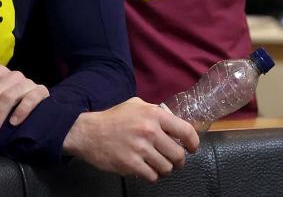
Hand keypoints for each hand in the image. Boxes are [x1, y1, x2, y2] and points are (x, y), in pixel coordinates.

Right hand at [62, 98, 198, 182]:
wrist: (89, 133)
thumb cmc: (114, 118)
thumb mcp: (136, 105)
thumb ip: (156, 112)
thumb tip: (174, 122)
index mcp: (154, 115)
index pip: (185, 131)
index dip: (193, 142)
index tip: (192, 148)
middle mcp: (150, 131)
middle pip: (178, 154)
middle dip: (179, 161)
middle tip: (175, 161)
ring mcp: (140, 149)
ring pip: (166, 168)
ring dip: (165, 169)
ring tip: (160, 166)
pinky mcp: (131, 164)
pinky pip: (152, 176)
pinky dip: (153, 176)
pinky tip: (148, 170)